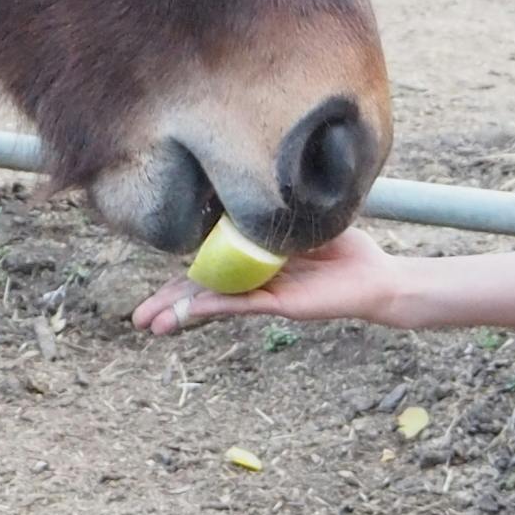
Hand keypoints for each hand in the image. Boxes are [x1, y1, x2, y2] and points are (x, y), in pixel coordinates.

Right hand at [133, 228, 401, 335]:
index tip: (153, 286)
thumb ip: (266, 213)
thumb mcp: (296, 220)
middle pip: (201, 293)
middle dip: (168, 305)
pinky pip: (239, 303)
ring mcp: (263, 293)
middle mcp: (252, 280)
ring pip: (213, 303)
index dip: (177, 281)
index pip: (205, 272)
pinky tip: (189, 312)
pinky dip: (213, 305)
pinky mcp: (279, 303)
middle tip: (137, 320)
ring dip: (181, 313)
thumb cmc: (344, 249)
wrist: (376, 277)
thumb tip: (232, 189)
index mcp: (250, 262)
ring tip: (151, 325)